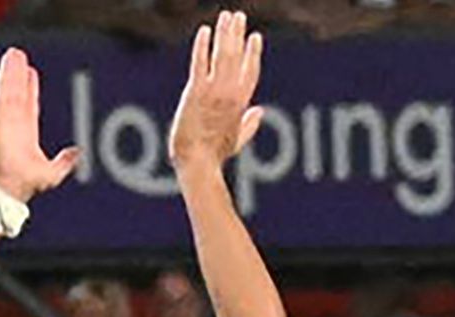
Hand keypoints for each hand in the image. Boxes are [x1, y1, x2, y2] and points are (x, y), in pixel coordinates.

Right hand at [0, 45, 80, 202]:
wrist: (11, 184)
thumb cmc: (27, 184)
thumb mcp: (52, 174)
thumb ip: (64, 163)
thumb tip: (76, 153)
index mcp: (26, 132)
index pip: (28, 105)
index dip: (30, 89)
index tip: (31, 74)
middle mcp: (15, 122)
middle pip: (17, 92)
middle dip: (18, 75)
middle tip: (18, 57)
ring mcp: (7, 116)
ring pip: (10, 88)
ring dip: (11, 71)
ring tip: (13, 53)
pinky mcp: (2, 113)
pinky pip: (4, 90)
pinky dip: (7, 75)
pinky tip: (10, 61)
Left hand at [168, 10, 265, 173]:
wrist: (198, 162)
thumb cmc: (214, 155)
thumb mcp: (236, 139)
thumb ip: (249, 124)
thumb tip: (259, 112)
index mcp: (242, 101)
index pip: (251, 70)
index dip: (253, 52)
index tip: (254, 37)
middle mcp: (231, 92)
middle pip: (238, 55)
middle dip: (238, 34)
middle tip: (238, 16)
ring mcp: (214, 91)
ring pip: (223, 54)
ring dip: (225, 33)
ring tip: (226, 16)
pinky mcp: (195, 92)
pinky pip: (199, 63)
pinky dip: (203, 46)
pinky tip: (205, 30)